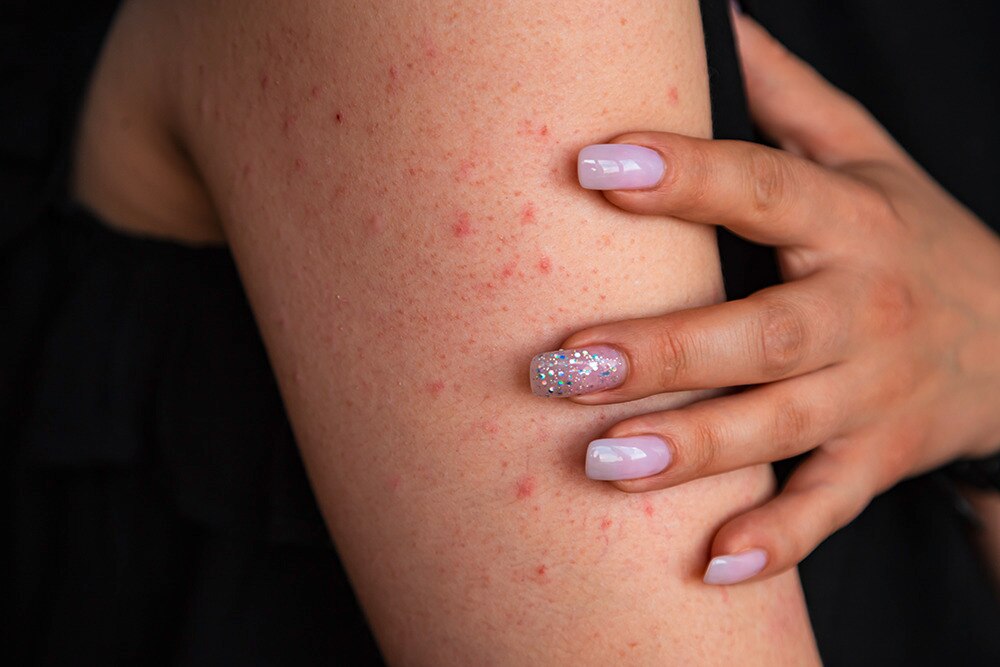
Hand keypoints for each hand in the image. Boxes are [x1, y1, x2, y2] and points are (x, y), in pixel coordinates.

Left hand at [536, 12, 999, 583]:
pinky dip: (776, 538)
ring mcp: (871, 395)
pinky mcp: (877, 459)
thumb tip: (719, 18)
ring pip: (780, 426)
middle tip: (562, 363)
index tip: (594, 166)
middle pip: (760, 332)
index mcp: (849, 222)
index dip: (683, 176)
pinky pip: (827, 506)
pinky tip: (711, 562)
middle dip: (663, 351)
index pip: (761, 190)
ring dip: (694, 449)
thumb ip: (789, 99)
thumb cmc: (915, 241)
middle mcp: (861, 311)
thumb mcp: (870, 158)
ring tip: (600, 461)